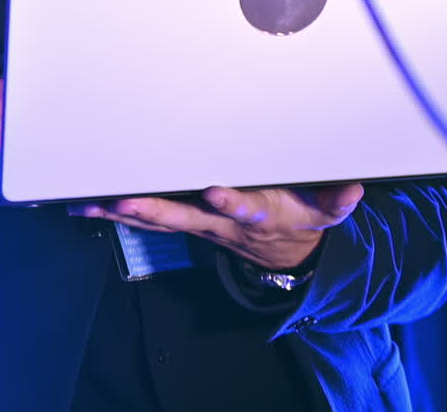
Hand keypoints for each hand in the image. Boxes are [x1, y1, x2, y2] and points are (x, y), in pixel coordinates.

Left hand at [69, 182, 363, 268]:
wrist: (285, 257)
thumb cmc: (300, 218)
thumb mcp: (325, 212)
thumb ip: (338, 202)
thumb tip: (355, 190)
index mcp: (258, 214)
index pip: (244, 208)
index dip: (230, 201)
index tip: (214, 190)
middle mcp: (223, 223)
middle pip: (186, 218)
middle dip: (155, 210)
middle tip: (125, 200)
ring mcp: (202, 226)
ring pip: (160, 221)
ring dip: (126, 213)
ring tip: (93, 201)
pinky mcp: (188, 223)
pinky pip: (150, 222)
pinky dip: (120, 215)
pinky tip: (91, 205)